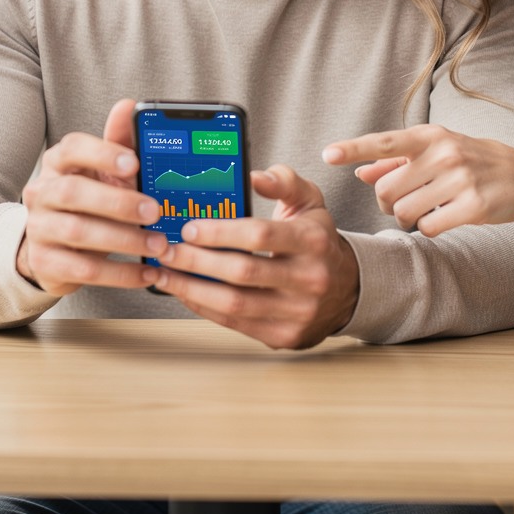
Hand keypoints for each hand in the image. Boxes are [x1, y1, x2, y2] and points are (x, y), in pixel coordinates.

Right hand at [17, 98, 166, 294]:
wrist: (52, 245)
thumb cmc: (89, 198)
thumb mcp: (104, 171)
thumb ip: (119, 142)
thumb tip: (129, 105)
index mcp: (58, 162)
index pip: (72, 147)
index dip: (103, 153)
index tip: (135, 163)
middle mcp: (42, 192)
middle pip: (73, 192)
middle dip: (117, 202)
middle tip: (154, 211)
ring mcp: (39, 228)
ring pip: (79, 232)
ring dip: (124, 239)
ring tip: (158, 244)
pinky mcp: (46, 262)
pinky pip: (84, 269)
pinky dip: (120, 273)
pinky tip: (147, 272)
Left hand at [152, 164, 359, 349]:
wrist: (348, 289)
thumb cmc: (317, 239)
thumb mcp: (309, 201)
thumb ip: (283, 181)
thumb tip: (253, 177)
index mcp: (312, 240)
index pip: (260, 235)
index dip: (220, 232)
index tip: (189, 228)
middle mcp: (309, 279)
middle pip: (242, 273)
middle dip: (196, 261)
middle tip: (166, 250)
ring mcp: (297, 312)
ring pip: (234, 304)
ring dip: (192, 289)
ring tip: (165, 273)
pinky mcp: (284, 336)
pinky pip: (235, 324)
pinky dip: (204, 308)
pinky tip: (186, 291)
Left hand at [322, 124, 513, 235]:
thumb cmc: (469, 161)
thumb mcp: (434, 152)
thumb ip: (396, 162)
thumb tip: (361, 172)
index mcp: (429, 136)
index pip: (383, 142)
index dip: (353, 149)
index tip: (327, 154)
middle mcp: (443, 153)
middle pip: (386, 190)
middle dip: (386, 203)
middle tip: (399, 204)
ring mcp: (460, 179)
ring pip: (404, 211)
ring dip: (404, 218)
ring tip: (421, 211)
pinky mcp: (473, 205)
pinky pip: (429, 227)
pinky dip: (428, 228)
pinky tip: (442, 219)